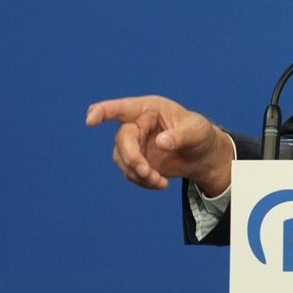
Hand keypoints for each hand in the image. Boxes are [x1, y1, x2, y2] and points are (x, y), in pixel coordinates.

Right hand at [86, 95, 231, 194]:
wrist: (201, 155)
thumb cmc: (199, 134)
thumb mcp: (197, 132)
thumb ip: (180, 136)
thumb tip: (161, 142)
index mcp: (149, 108)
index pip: (121, 108)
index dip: (103, 112)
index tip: (90, 120)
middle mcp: (136, 123)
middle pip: (122, 140)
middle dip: (133, 159)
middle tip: (148, 173)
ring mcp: (133, 142)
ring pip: (123, 160)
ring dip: (139, 174)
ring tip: (160, 182)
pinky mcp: (134, 160)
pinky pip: (130, 173)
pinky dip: (143, 181)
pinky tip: (160, 184)